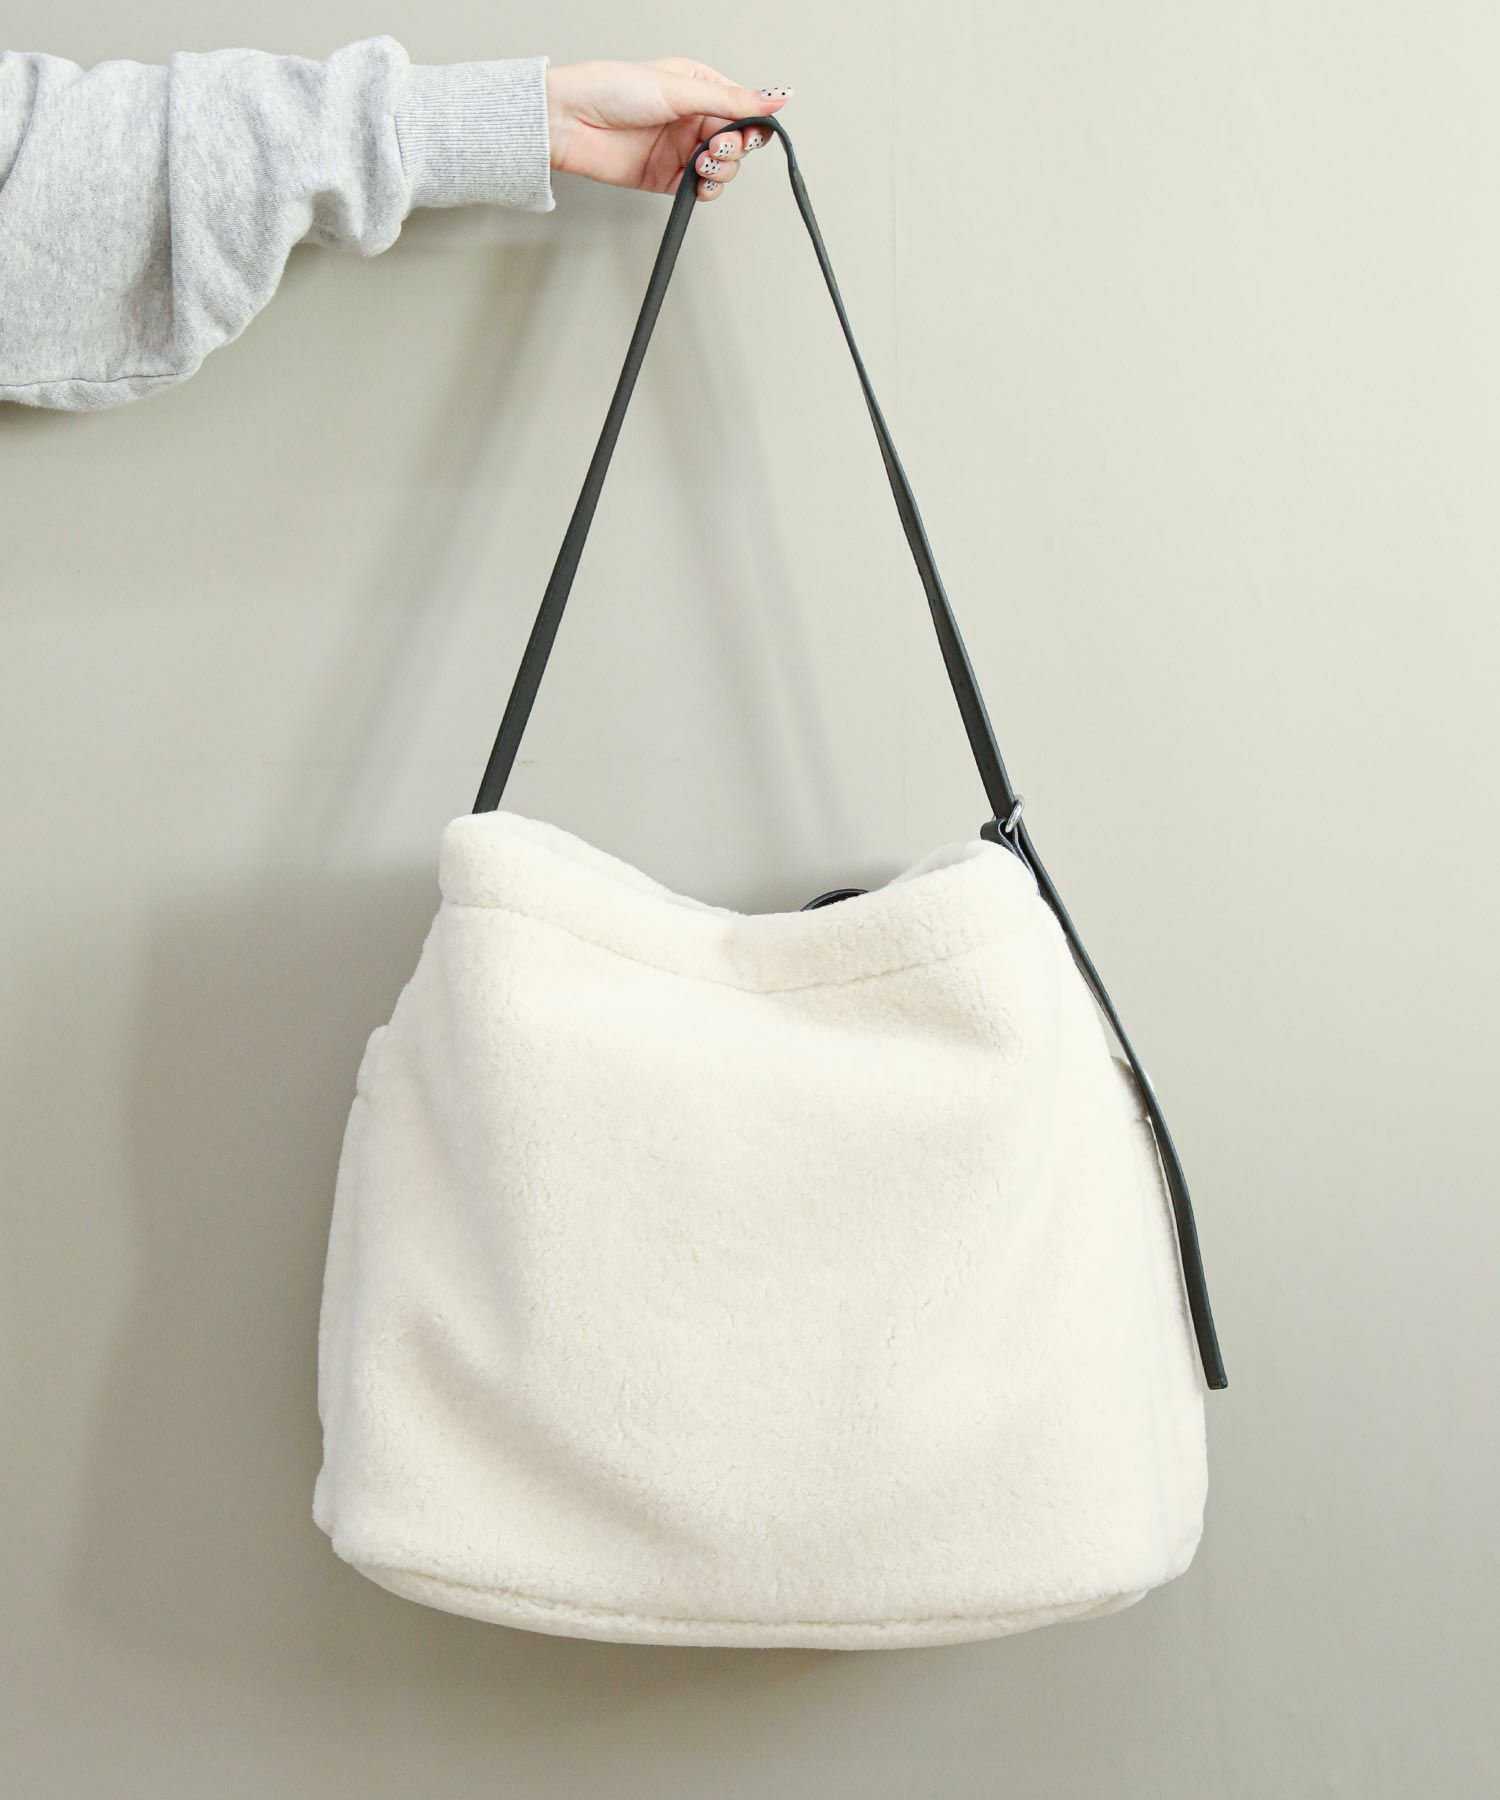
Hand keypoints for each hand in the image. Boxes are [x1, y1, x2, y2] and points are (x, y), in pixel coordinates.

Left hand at [545, 59, 792, 201]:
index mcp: (699, 88)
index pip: (743, 110)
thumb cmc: (612, 90)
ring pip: (723, 169)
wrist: (570, 121)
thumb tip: (777, 96)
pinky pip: (701, 190)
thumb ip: (731, 101)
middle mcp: (692, 118)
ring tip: (700, 163)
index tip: (745, 133)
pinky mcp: (667, 178)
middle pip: (737, 143)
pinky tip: (697, 182)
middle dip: (733, 149)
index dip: (750, 125)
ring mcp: (681, 149)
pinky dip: (707, 190)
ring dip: (721, 171)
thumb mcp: (679, 89)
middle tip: (713, 148)